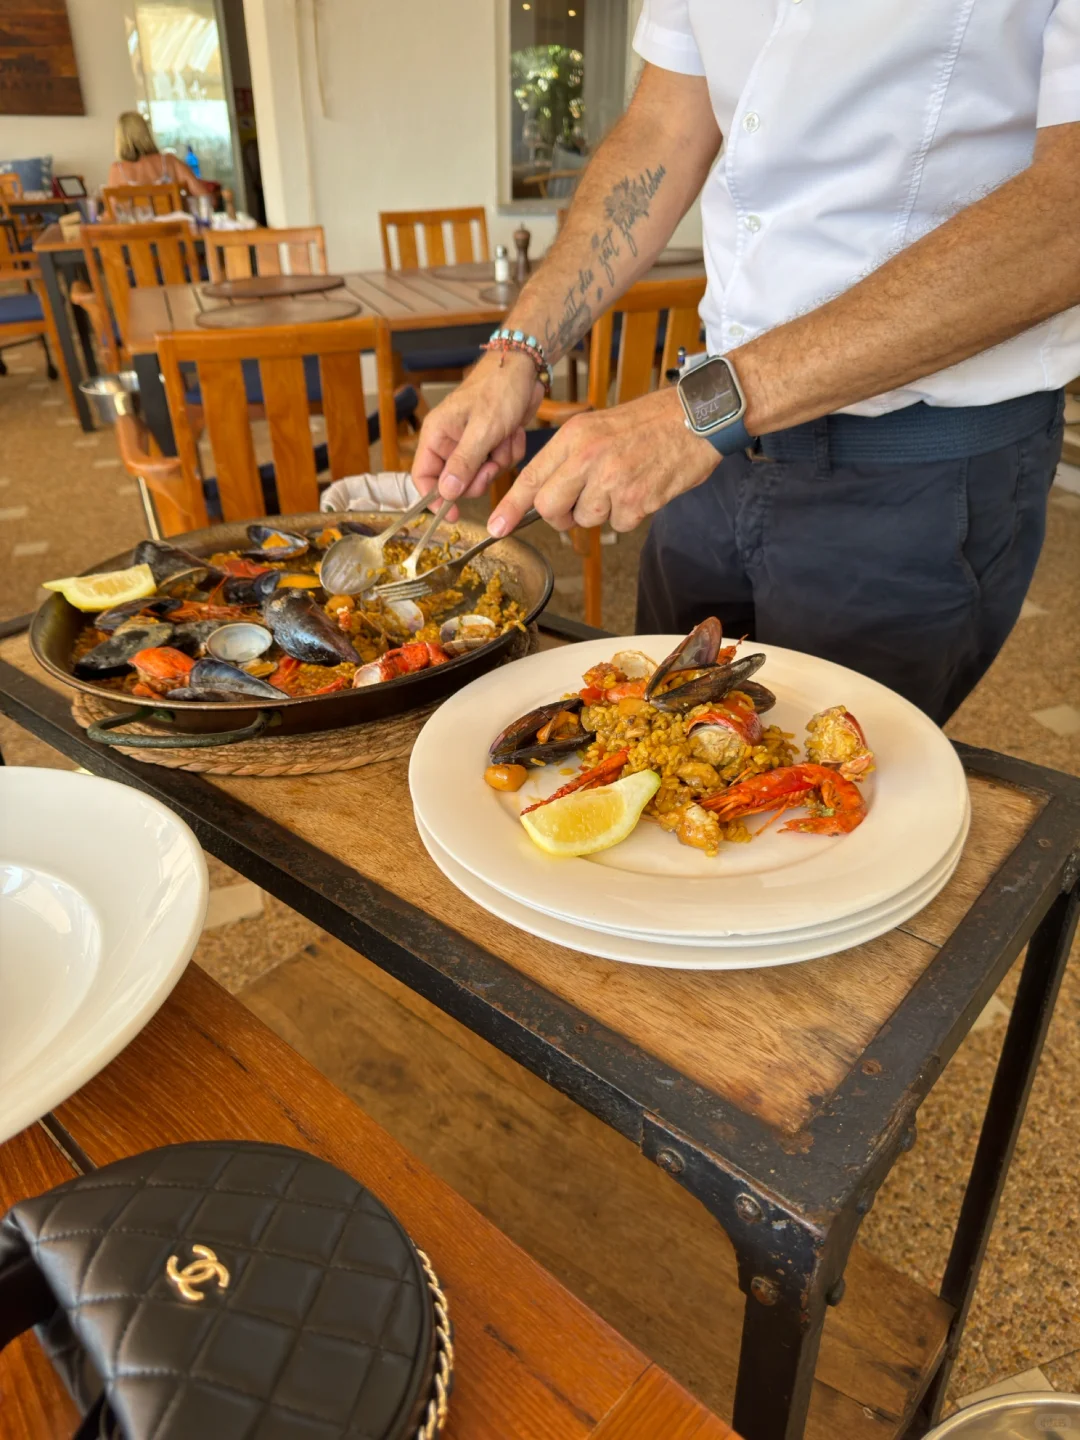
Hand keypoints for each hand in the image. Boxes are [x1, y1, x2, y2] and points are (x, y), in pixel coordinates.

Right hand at [410, 350, 544, 515]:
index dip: (434, 499)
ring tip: (505, 437)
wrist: (524, 369)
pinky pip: (499, 464)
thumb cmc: (498, 388)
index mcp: (436, 435)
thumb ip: (463, 463)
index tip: (453, 514)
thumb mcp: (482, 429)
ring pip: (482, 475)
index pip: (423, 476)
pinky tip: (513, 432)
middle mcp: (450, 442)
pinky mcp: (490, 444)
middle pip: (457, 483)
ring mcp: (471, 444)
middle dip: (479, 476)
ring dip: (499, 461)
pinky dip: (510, 452)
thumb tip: (445, 493)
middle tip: (492, 461)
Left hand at [487, 386, 720, 536]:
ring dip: (603, 511)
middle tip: (577, 508)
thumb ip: (571, 459)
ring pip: (587, 519)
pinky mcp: (637, 501)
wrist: (696, 418)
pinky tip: (644, 489)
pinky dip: (631, 515)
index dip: (511, 506)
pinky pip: (620, 525)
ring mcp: (612, 480)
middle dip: (561, 516)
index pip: (532, 477)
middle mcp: (588, 457)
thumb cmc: (649, 424)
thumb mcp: (598, 427)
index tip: (496, 527)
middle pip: (550, 507)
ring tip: (625, 484)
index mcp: (574, 436)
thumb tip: (549, 496)